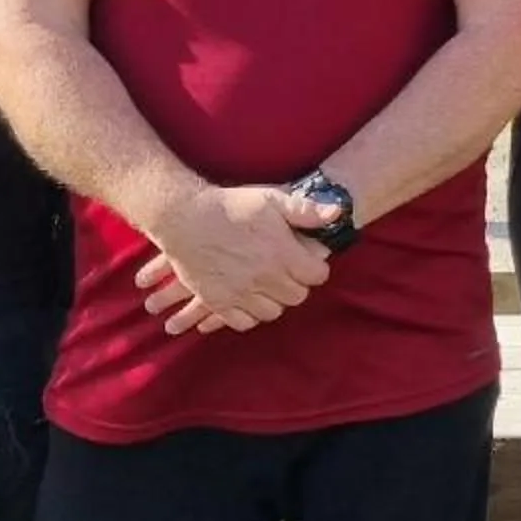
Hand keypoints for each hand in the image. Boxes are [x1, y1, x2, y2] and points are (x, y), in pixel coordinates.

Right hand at [137, 184, 331, 335]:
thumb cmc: (230, 205)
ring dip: (274, 301)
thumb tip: (337, 213)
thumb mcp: (270, 199)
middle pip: (296, 296)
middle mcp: (264, 277)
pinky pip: (242, 322)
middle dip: (297, 285)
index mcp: (282, 253)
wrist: (183, 217)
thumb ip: (305, 210)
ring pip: (272, 312)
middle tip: (288, 273)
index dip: (315, 268)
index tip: (308, 261)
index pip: (316, 276)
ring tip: (269, 286)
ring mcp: (240, 292)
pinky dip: (249, 315)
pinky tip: (249, 300)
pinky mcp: (217, 301)